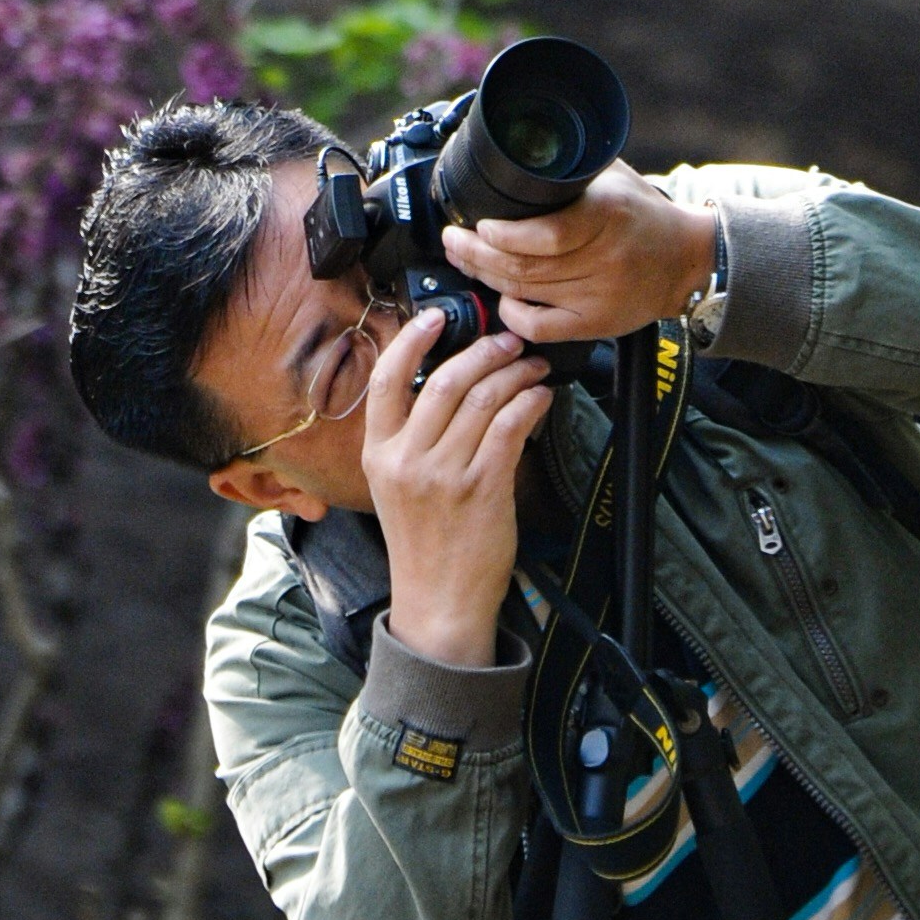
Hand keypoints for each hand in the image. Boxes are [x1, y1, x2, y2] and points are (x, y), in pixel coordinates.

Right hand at [359, 307, 553, 671]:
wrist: (438, 602)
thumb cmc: (424, 545)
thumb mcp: (395, 488)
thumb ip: (412, 439)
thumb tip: (453, 385)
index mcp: (380, 454)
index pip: (387, 380)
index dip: (412, 340)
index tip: (436, 317)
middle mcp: (407, 460)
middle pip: (446, 380)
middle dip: (483, 352)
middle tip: (507, 343)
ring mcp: (445, 474)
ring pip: (483, 399)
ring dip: (515, 374)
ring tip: (532, 368)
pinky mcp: (483, 488)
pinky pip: (509, 427)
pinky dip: (529, 403)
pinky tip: (540, 397)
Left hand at [439, 156, 717, 352]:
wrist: (685, 259)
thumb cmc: (641, 212)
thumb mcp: (611, 174)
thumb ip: (569, 166)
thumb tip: (516, 151)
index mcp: (607, 215)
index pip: (548, 235)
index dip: (505, 235)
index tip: (479, 224)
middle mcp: (603, 258)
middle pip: (526, 266)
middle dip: (477, 253)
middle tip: (454, 239)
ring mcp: (599, 296)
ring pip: (526, 293)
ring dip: (486, 276)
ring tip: (464, 258)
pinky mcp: (596, 324)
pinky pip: (541, 328)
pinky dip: (513, 315)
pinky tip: (500, 298)